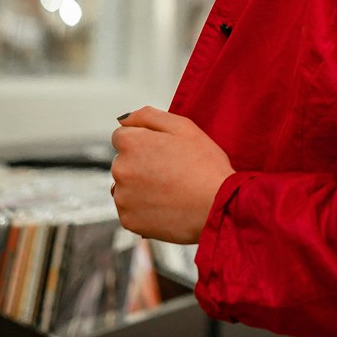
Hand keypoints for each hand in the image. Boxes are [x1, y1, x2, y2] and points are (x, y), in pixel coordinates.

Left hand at [110, 107, 234, 243]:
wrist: (216, 206)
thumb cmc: (204, 165)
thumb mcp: (183, 126)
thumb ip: (148, 116)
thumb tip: (124, 120)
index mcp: (132, 144)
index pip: (121, 136)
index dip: (144, 141)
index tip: (162, 150)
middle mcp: (120, 170)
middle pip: (123, 161)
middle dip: (141, 163)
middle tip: (171, 169)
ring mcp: (123, 197)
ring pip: (126, 186)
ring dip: (140, 186)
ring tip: (170, 189)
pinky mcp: (129, 220)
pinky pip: (131, 209)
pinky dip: (143, 208)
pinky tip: (166, 204)